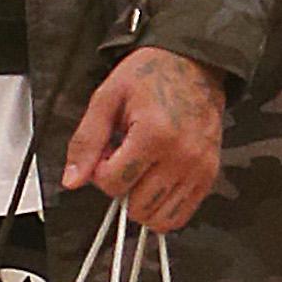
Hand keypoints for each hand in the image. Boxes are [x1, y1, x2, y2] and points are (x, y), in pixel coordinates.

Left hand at [63, 47, 227, 232]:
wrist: (194, 63)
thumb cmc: (151, 75)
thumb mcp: (107, 98)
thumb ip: (86, 141)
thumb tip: (72, 180)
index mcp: (155, 134)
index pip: (113, 183)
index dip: (100, 171)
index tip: (107, 151)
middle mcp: (181, 156)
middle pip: (136, 206)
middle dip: (121, 187)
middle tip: (123, 160)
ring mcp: (199, 169)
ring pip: (159, 218)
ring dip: (141, 201)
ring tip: (141, 169)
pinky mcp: (209, 175)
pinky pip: (181, 215)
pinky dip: (162, 207)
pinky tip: (155, 181)